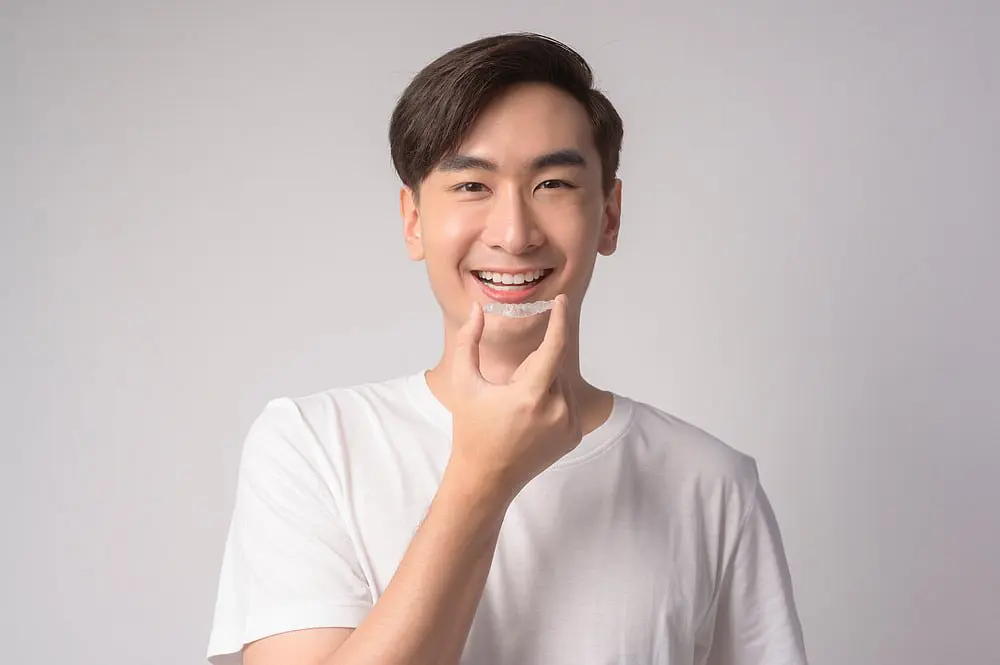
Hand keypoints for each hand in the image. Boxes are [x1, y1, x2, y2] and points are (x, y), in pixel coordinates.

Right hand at [445, 295, 582, 502]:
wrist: (487, 478)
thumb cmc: (471, 429)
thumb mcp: (464, 384)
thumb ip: (468, 342)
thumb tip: (478, 309)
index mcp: (530, 395)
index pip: (554, 347)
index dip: (559, 320)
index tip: (562, 301)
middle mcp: (557, 410)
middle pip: (553, 366)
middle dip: (533, 367)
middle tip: (509, 390)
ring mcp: (570, 425)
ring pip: (562, 383)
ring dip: (544, 382)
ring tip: (518, 409)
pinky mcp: (576, 435)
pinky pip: (569, 402)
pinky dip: (553, 399)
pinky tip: (531, 419)